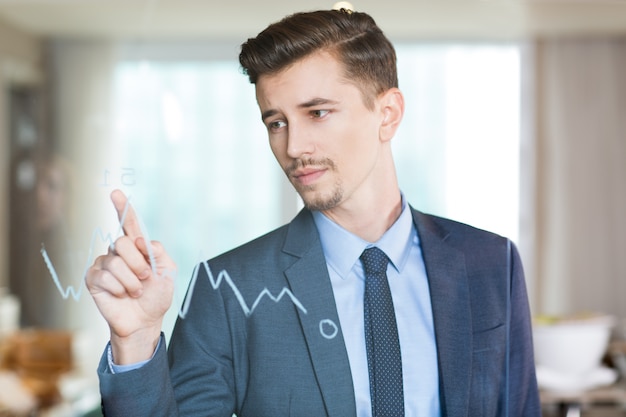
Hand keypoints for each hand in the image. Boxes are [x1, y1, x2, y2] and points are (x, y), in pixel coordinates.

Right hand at [86, 189, 174, 363]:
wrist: (145, 321)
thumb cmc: (156, 296)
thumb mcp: (168, 272)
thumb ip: (158, 252)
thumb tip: (139, 240)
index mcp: (137, 247)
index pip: (129, 223)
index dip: (122, 208)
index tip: (116, 193)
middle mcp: (118, 252)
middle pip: (122, 241)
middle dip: (138, 263)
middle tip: (145, 278)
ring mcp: (104, 264)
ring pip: (115, 261)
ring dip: (131, 280)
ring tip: (135, 291)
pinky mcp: (93, 278)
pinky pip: (104, 276)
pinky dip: (119, 288)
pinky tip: (121, 295)